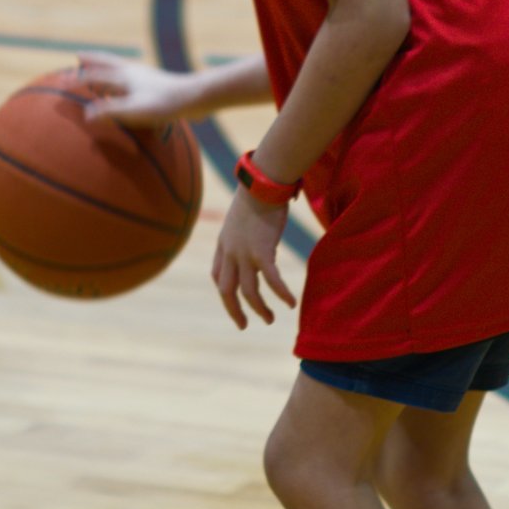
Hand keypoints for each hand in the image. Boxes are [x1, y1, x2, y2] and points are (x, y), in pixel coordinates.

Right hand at [77, 53, 192, 127]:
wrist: (194, 97)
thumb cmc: (164, 104)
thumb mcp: (135, 111)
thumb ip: (111, 112)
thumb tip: (86, 115)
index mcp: (124, 76)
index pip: (94, 76)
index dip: (77, 79)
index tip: (62, 81)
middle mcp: (132, 71)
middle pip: (107, 62)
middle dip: (92, 59)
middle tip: (78, 55)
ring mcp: (144, 75)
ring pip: (119, 66)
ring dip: (106, 64)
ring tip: (100, 66)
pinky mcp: (154, 82)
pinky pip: (130, 74)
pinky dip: (121, 74)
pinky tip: (128, 84)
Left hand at [211, 188, 295, 329]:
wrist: (263, 183)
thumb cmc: (257, 195)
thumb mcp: (241, 216)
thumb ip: (243, 232)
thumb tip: (255, 237)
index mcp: (223, 242)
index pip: (217, 275)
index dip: (224, 290)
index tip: (234, 300)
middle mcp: (230, 251)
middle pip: (226, 290)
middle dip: (234, 311)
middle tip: (244, 325)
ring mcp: (245, 253)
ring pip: (248, 292)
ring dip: (259, 309)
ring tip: (270, 320)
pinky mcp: (263, 252)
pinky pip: (272, 281)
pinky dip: (281, 294)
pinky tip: (290, 304)